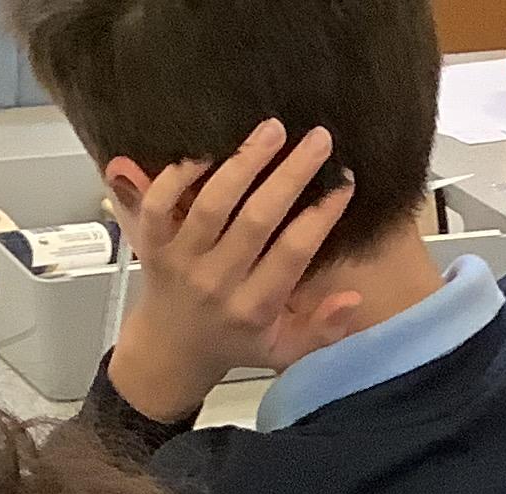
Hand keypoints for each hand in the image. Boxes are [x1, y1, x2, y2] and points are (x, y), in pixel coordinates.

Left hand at [102, 122, 364, 422]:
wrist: (169, 353)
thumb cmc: (233, 342)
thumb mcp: (283, 350)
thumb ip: (322, 330)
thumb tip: (354, 297)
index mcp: (254, 308)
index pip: (293, 253)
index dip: (321, 215)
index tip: (344, 181)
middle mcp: (217, 283)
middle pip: (257, 220)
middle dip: (291, 174)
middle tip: (319, 139)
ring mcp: (180, 261)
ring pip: (212, 204)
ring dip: (244, 161)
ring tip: (273, 129)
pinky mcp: (151, 245)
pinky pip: (158, 203)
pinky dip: (177, 172)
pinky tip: (208, 147)